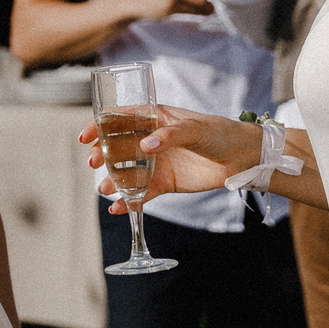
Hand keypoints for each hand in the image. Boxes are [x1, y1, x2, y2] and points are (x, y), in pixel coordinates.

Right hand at [77, 104, 261, 209]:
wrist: (241, 158)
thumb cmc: (220, 133)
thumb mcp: (197, 129)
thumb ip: (171, 135)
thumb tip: (146, 145)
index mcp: (156, 118)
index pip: (121, 118)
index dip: (100, 126)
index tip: (86, 137)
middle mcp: (151, 140)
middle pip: (118, 147)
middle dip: (103, 155)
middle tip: (94, 164)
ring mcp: (156, 162)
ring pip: (127, 172)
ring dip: (113, 180)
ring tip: (106, 189)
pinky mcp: (164, 183)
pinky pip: (142, 193)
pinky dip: (129, 201)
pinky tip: (119, 209)